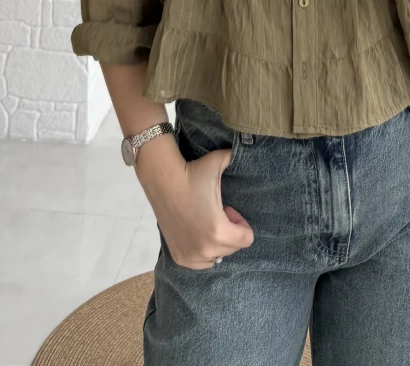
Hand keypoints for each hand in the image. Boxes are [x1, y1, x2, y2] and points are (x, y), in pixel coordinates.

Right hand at [143, 146, 253, 269]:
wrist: (162, 180)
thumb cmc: (193, 173)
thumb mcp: (219, 162)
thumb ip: (235, 156)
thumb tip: (244, 146)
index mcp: (219, 231)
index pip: (247, 239)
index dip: (241, 222)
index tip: (228, 209)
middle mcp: (206, 249)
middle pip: (232, 248)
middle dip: (229, 231)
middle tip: (216, 212)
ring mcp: (191, 256)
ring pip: (216, 256)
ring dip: (216, 242)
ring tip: (205, 221)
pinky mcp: (180, 258)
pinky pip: (201, 263)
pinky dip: (203, 250)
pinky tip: (195, 231)